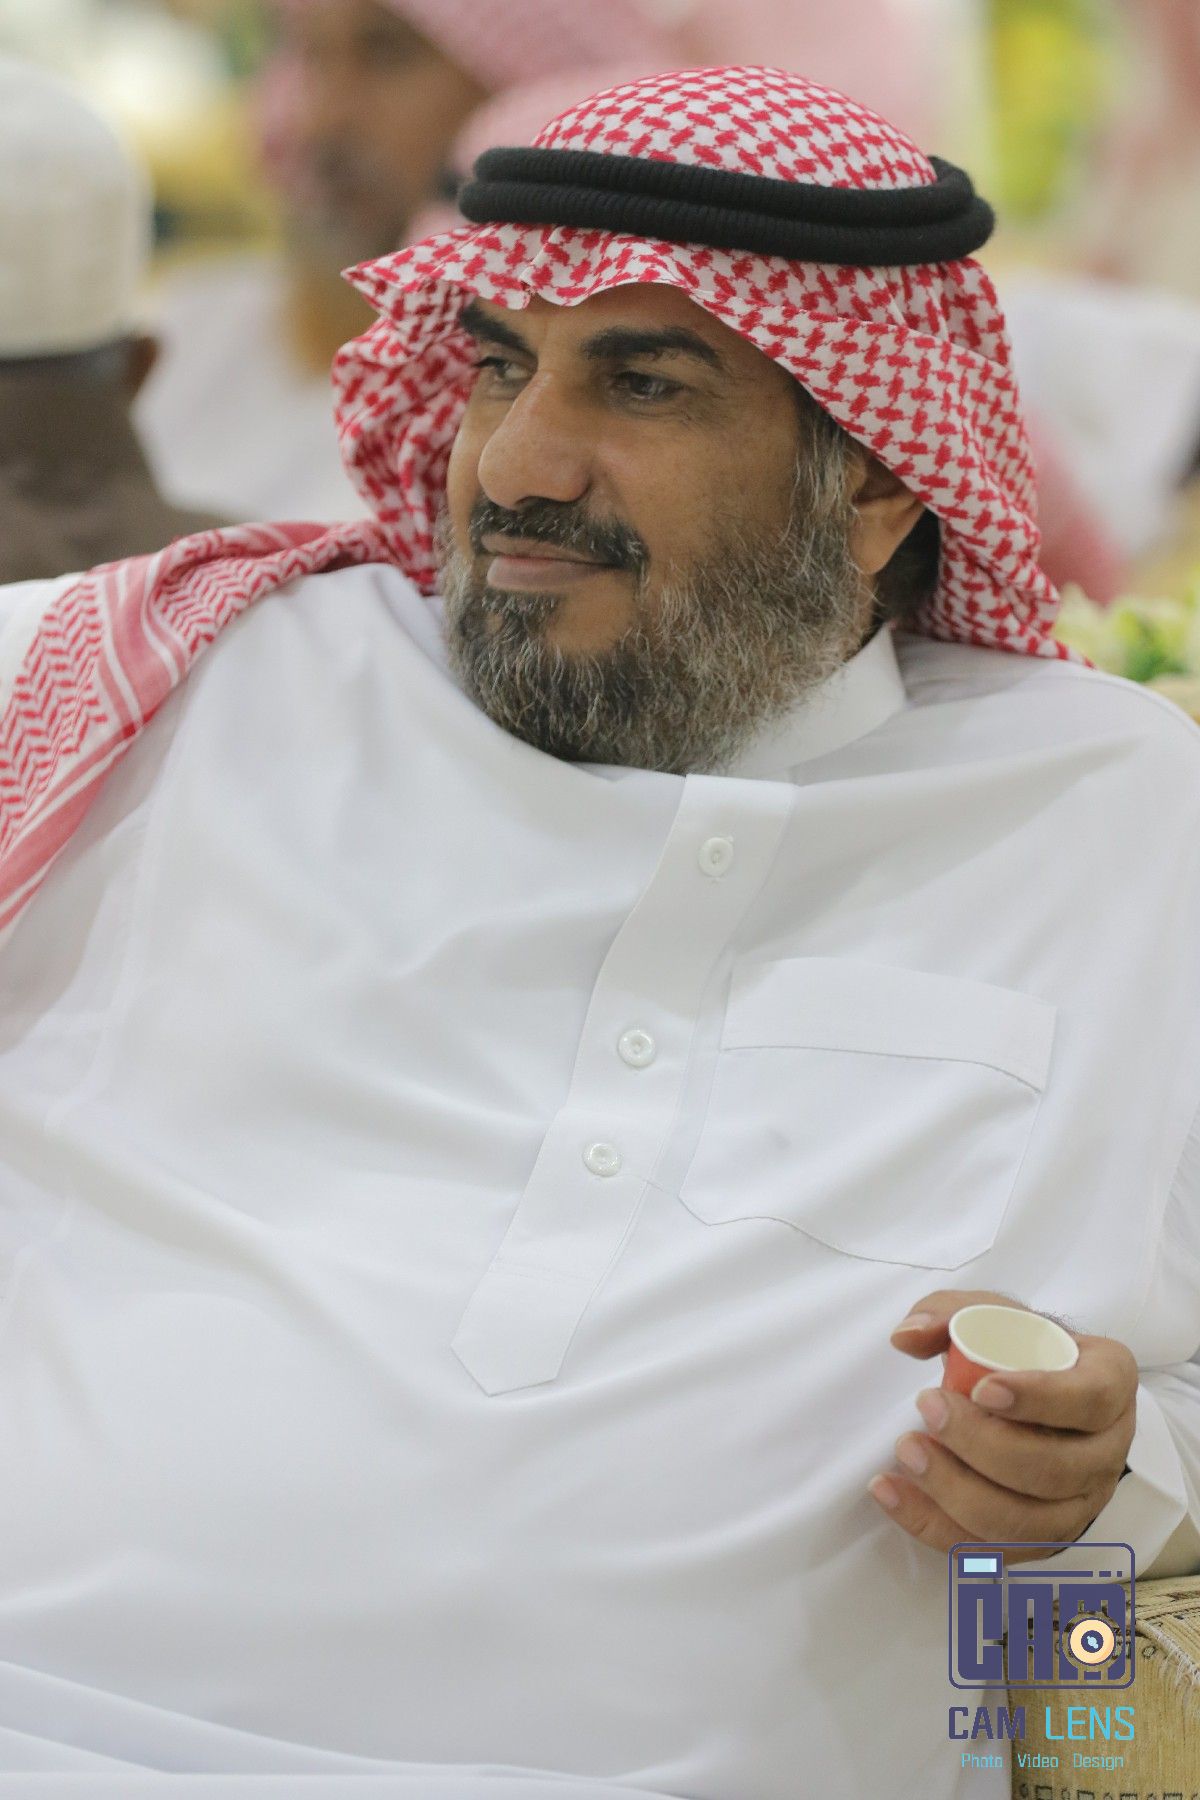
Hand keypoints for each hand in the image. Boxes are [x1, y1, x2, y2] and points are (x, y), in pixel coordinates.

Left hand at [869, 1288, 1137, 1558]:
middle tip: (927, 1407)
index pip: (1089, 1399)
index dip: (1039, 1399)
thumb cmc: (1019, 1350)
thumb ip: (949, 1313)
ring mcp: (1081, 1503)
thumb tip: (906, 1337)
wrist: (1032, 1390)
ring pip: (1027, 1522)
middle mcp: (1107, 1451)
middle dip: (980, 1446)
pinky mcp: (1045, 1539)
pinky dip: (936, 1526)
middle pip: (1053, 1469)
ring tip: (907, 1450)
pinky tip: (890, 1492)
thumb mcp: (992, 1314)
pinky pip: (995, 1553)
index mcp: (1108, 1383)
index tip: (981, 1389)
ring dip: (957, 1492)